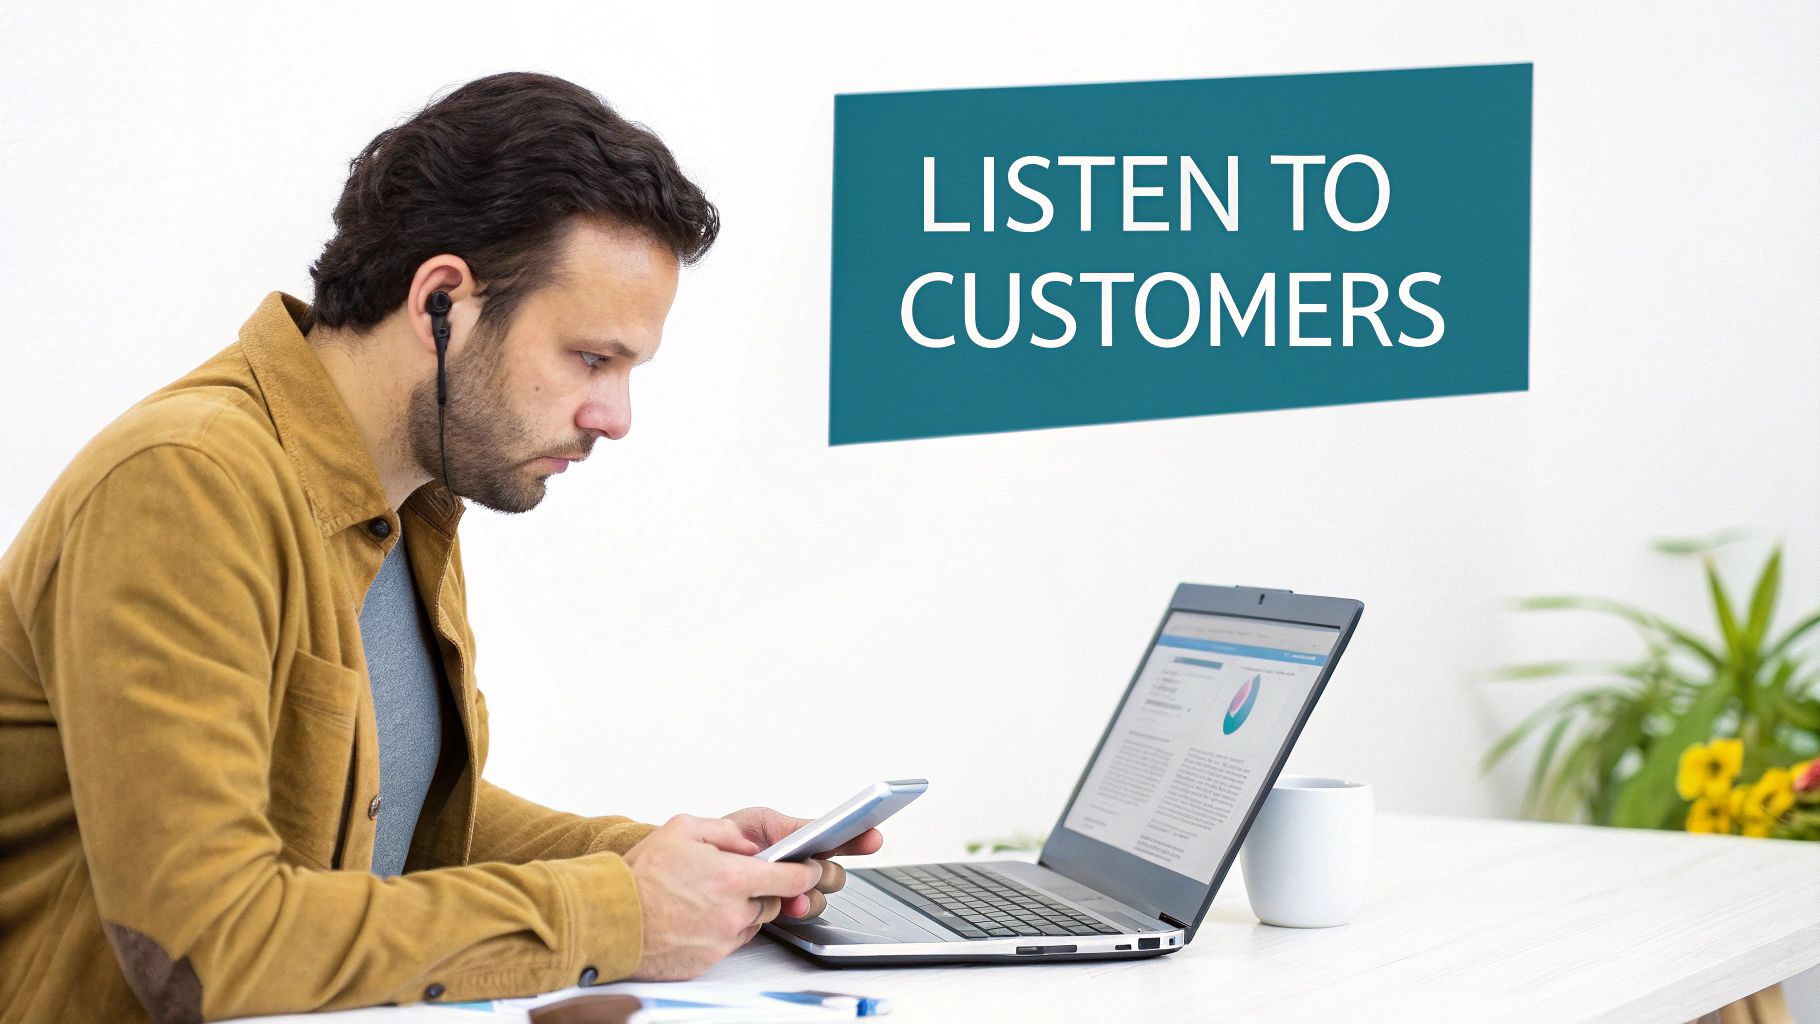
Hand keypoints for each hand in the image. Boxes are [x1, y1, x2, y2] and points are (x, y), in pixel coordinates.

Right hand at [622, 814, 824, 980]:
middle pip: (772, 902)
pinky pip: (730, 942)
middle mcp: (733, 912)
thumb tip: (749, 844)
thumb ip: (725, 832)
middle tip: (734, 880)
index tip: (807, 870)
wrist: (611, 919)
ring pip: (751, 923)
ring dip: (741, 910)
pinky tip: (698, 917)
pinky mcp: (708, 960)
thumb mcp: (682, 829)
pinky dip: (723, 930)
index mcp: (733, 878)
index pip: (792, 879)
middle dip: (763, 890)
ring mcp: (722, 939)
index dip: (804, 873)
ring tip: (707, 897)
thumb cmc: (640, 876)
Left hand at [722, 805, 883, 921]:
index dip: (858, 838)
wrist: (703, 865)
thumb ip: (792, 829)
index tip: (873, 836)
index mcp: (800, 840)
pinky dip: (799, 908)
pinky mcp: (781, 909)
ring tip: (799, 893)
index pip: (837, 839)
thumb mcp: (760, 823)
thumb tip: (819, 831)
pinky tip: (792, 904)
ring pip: (821, 896)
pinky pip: (802, 912)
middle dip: (827, 872)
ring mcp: (793, 889)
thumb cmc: (730, 839)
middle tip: (818, 869)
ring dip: (813, 893)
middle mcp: (801, 866)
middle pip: (833, 873)